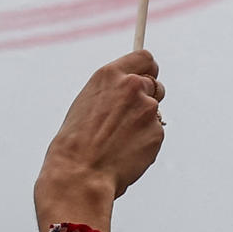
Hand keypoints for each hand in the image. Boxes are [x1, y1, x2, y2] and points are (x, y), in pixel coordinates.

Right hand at [34, 52, 164, 231]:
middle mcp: (132, 86)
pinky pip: (156, 134)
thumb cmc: (75, 144)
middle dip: (148, 98)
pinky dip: (145, 143)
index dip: (148, 69)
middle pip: (155, 84)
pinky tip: (125, 154)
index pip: (144, 57)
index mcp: (109, 74)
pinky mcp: (157, 132)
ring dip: (144, 123)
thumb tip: (131, 93)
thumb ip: (112, 93)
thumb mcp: (87, 105)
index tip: (148, 75)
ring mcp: (147, 108)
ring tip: (120, 141)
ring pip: (155, 112)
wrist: (79, 174)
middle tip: (131, 118)